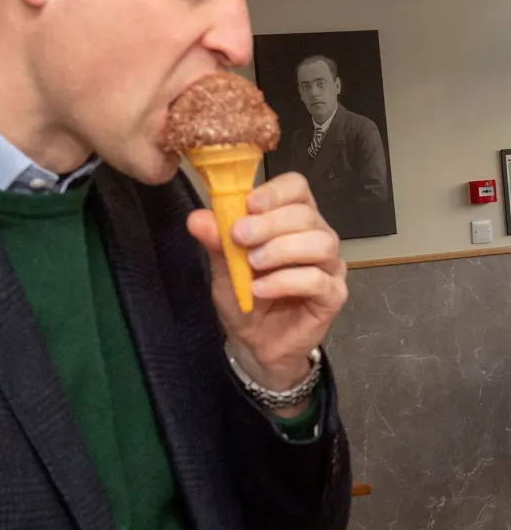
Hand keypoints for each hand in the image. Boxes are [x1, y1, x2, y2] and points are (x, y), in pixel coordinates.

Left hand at [187, 172, 346, 392]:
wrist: (253, 342)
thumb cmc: (244, 296)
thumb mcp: (223, 266)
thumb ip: (216, 241)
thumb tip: (197, 218)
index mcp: (293, 219)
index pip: (297, 188)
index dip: (275, 192)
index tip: (248, 205)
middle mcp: (317, 236)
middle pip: (306, 214)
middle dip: (270, 223)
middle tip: (239, 237)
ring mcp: (329, 266)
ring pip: (320, 243)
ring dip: (281, 249)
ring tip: (252, 264)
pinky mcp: (333, 295)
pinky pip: (317, 280)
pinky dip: (285, 281)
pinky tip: (261, 289)